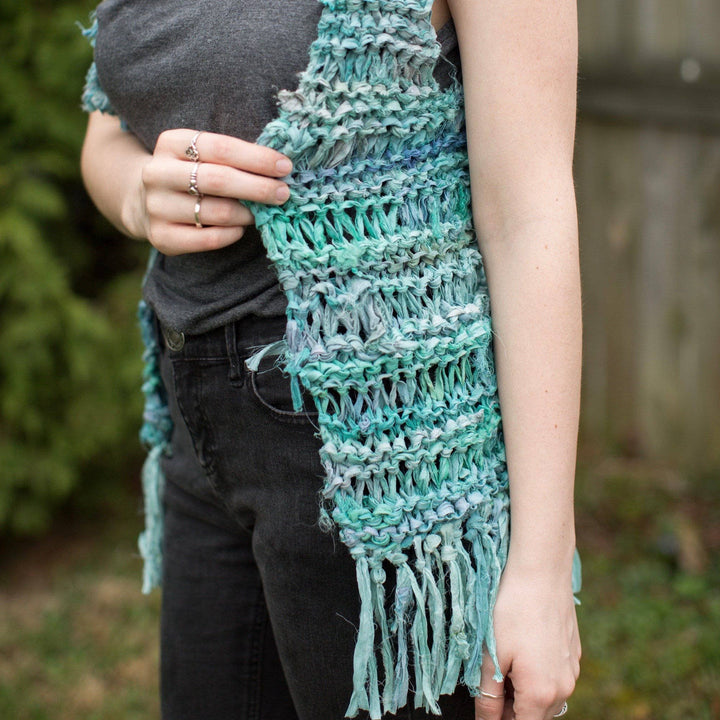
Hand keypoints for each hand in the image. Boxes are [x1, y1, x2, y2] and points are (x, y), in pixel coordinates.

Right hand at [135, 129, 292, 254]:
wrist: (145, 202)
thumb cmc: (189, 174)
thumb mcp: (201, 155)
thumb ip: (232, 157)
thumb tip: (279, 167)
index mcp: (170, 143)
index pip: (220, 148)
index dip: (256, 158)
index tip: (285, 166)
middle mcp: (158, 173)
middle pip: (218, 180)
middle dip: (258, 187)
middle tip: (283, 193)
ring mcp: (156, 207)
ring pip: (217, 212)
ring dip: (247, 213)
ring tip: (261, 212)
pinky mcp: (161, 236)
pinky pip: (210, 238)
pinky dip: (233, 233)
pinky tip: (240, 228)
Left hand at [474, 562, 579, 719]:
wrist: (542, 571)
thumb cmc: (513, 609)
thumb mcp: (492, 654)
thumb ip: (488, 695)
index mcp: (541, 693)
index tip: (487, 709)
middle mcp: (564, 688)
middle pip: (535, 715)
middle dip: (511, 709)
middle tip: (489, 685)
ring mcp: (572, 671)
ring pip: (547, 698)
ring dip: (525, 693)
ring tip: (504, 663)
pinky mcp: (574, 654)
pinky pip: (555, 677)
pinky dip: (538, 676)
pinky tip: (522, 650)